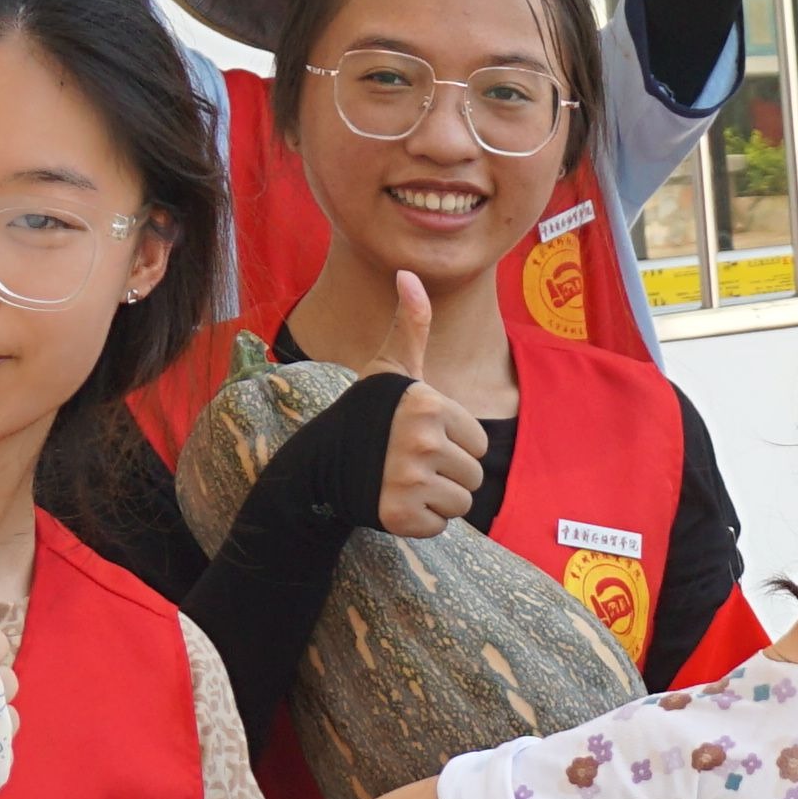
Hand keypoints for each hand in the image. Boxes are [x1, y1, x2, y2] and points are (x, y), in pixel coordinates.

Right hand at [375, 273, 488, 539]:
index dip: (453, 442)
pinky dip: (421, 520)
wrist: (319, 463)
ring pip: (461, 503)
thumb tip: (408, 272)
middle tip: (410, 461)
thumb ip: (411, 324)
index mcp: (428, 405)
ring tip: (405, 480)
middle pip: (473, 475)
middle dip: (448, 472)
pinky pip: (439, 526)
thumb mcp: (390, 367)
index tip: (421, 435)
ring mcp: (409, 481)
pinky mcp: (400, 516)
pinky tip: (396, 501)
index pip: (477, 442)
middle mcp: (420, 442)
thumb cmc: (366, 413)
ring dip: (438, 498)